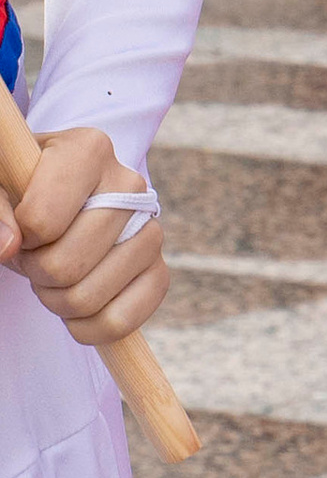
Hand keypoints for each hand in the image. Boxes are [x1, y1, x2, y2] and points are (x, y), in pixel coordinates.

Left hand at [0, 127, 169, 347]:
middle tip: (35, 255)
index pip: (42, 221)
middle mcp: (130, 184)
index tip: (21, 227)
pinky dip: (87, 327)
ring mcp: (152, 229)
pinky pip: (121, 322)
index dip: (19, 238)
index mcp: (88, 149)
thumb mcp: (0, 187)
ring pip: (90, 297)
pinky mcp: (159, 271)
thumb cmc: (22, 192)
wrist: (58, 203)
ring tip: (55, 274)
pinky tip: (77, 304)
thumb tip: (9, 247)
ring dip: (57, 301)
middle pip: (66, 264)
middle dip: (36, 272)